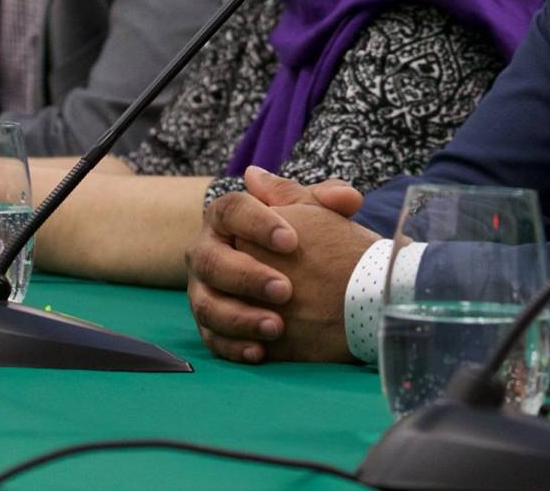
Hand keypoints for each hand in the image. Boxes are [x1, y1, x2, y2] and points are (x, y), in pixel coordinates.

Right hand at [185, 166, 372, 364]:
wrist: (291, 273)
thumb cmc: (297, 236)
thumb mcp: (311, 212)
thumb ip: (331, 199)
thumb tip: (347, 198)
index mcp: (225, 216)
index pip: (231, 210)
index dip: (258, 224)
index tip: (291, 241)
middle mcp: (205, 251)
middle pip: (211, 260)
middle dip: (247, 277)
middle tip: (286, 290)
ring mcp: (202, 290)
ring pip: (207, 305)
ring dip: (240, 318)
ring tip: (277, 327)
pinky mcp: (209, 324)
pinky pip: (212, 338)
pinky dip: (234, 347)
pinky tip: (261, 352)